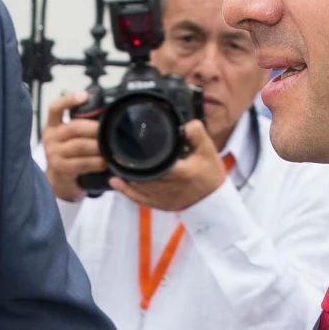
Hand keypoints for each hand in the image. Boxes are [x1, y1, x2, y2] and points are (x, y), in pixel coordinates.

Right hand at [41, 92, 101, 201]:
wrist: (59, 180)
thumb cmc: (70, 154)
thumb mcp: (69, 137)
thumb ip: (80, 125)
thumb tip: (106, 112)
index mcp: (52, 126)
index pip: (55, 108)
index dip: (69, 100)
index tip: (84, 95)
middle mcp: (50, 138)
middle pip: (74, 128)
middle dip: (95, 128)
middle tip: (110, 130)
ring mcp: (53, 154)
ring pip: (79, 146)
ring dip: (98, 147)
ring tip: (110, 148)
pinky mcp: (60, 168)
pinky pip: (81, 163)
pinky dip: (96, 162)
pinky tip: (104, 163)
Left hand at [108, 119, 227, 211]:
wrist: (213, 201)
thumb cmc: (210, 175)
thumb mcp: (208, 150)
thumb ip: (196, 134)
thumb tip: (184, 124)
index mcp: (182, 172)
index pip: (157, 164)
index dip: (142, 157)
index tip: (129, 147)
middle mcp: (170, 187)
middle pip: (142, 176)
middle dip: (129, 165)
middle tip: (118, 153)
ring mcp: (163, 198)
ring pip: (137, 187)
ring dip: (125, 176)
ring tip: (115, 163)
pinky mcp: (159, 205)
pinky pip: (138, 199)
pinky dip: (125, 190)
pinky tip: (116, 181)